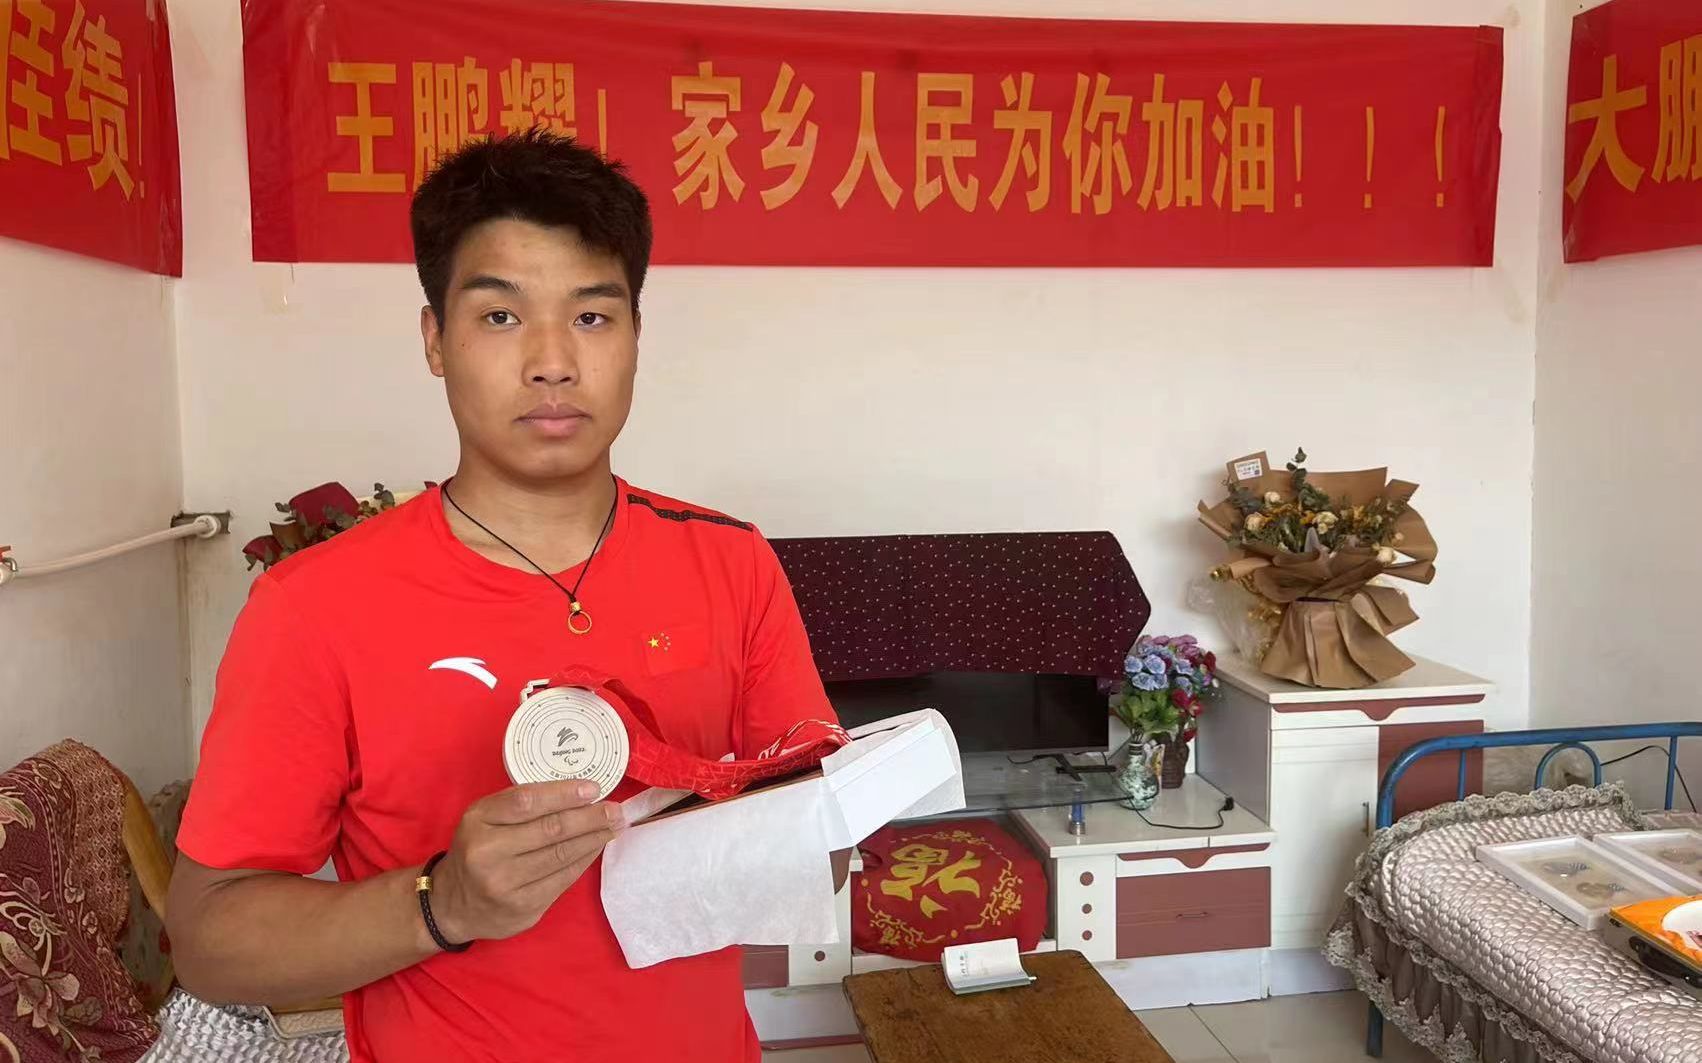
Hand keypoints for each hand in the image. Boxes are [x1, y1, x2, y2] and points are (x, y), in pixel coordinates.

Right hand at [428, 780, 622, 943]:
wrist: (453, 905)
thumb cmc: (477, 849)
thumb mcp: (483, 818)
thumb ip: (519, 804)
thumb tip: (576, 792)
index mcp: (478, 822)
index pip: (527, 802)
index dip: (564, 794)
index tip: (593, 788)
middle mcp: (488, 854)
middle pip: (550, 830)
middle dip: (590, 817)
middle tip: (616, 809)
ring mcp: (506, 885)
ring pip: (561, 855)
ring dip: (594, 838)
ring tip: (614, 825)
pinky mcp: (523, 908)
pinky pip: (564, 879)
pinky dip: (585, 860)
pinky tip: (597, 847)